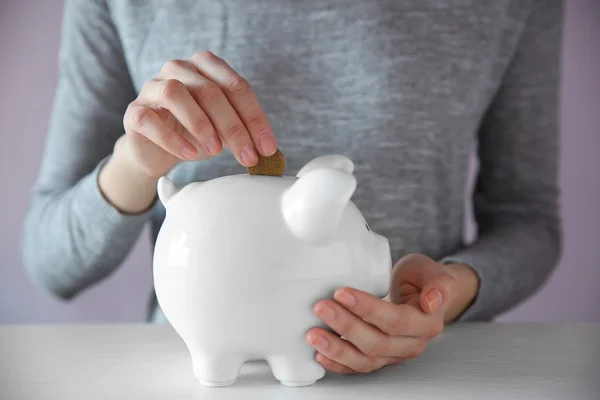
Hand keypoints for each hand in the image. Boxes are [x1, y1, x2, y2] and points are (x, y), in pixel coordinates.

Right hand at [121, 50, 276, 177]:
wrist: (157, 151)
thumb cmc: (196, 135)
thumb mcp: (224, 131)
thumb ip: (244, 132)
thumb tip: (269, 150)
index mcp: (206, 66)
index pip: (237, 87)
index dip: (255, 118)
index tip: (268, 147)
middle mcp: (179, 68)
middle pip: (210, 91)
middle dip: (234, 127)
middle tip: (248, 156)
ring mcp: (153, 86)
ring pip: (176, 93)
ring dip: (201, 124)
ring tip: (216, 151)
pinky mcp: (134, 111)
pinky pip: (149, 119)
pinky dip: (172, 138)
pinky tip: (189, 154)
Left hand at [305, 254, 478, 373]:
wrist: (421, 294)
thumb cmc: (421, 280)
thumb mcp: (431, 271)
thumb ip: (438, 283)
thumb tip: (433, 301)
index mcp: (426, 323)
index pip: (395, 320)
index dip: (367, 309)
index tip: (342, 293)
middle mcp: (411, 344)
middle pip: (377, 343)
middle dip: (346, 326)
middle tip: (322, 307)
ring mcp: (394, 355)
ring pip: (366, 360)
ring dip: (337, 349)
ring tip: (314, 334)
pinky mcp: (379, 359)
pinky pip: (358, 368)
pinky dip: (338, 364)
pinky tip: (320, 354)